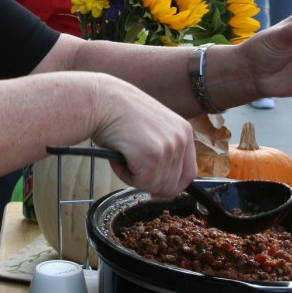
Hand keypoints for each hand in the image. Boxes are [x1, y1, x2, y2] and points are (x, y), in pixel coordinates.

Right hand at [91, 78, 196, 199]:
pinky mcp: (153, 156)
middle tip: (132, 170)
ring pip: (155, 185)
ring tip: (123, 155)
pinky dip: (125, 175)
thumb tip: (163, 184)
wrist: (101, 100)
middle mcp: (181, 139)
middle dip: (150, 183)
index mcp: (184, 131)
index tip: (159, 192)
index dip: (174, 186)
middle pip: (173, 184)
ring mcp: (168, 148)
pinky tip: (119, 156)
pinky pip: (140, 182)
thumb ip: (163, 149)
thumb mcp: (152, 128)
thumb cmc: (118, 112)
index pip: (189, 172)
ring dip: (135, 177)